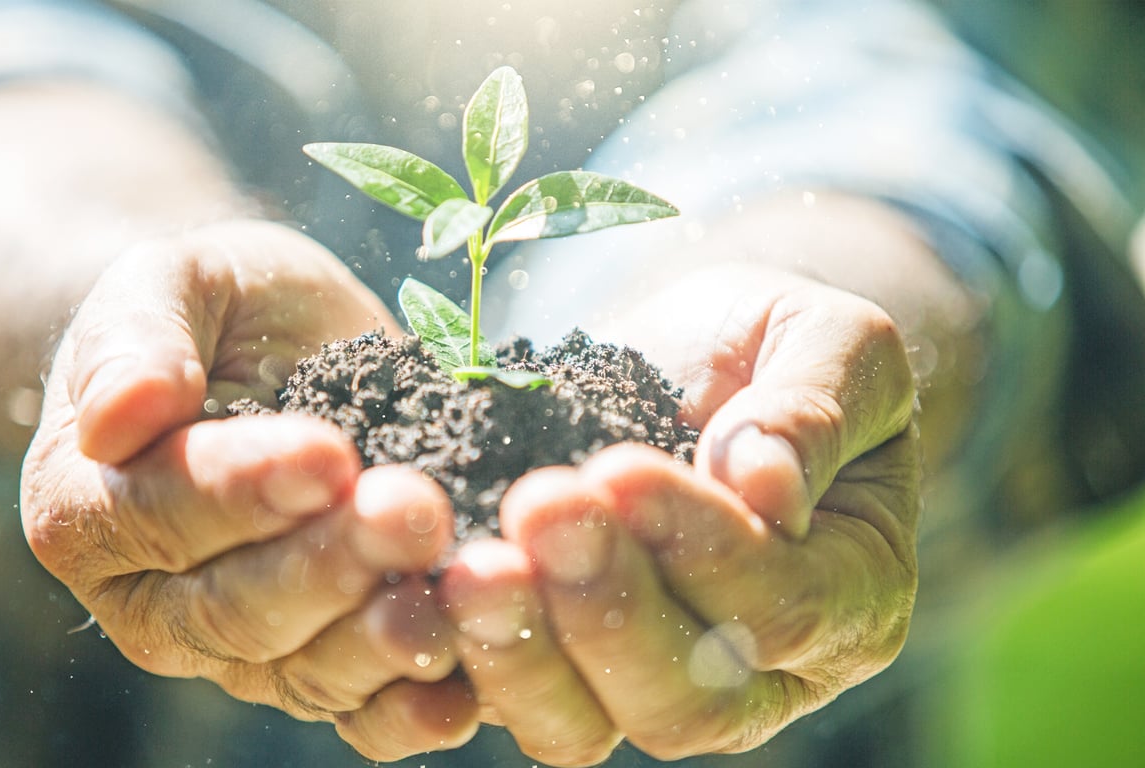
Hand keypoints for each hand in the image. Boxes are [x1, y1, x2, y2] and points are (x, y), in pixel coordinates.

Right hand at [20, 220, 478, 757]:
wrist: (275, 354)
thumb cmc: (217, 314)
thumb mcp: (171, 283)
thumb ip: (134, 338)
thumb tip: (121, 413)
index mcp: (91, 509)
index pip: (157, 513)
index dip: (242, 490)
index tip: (326, 452)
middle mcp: (156, 602)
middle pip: (236, 609)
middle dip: (333, 563)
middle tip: (413, 510)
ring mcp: (241, 649)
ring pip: (306, 670)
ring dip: (384, 639)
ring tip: (455, 588)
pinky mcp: (322, 669)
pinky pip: (360, 714)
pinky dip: (413, 711)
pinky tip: (467, 687)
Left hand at [439, 264, 918, 763]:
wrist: (690, 358)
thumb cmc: (774, 345)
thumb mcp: (828, 342)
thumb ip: (816, 407)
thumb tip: (765, 486)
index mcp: (849, 596)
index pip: (782, 605)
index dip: (701, 548)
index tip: (619, 468)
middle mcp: (758, 671)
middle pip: (685, 696)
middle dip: (605, 608)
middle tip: (538, 507)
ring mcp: (648, 678)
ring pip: (585, 724)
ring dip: (523, 650)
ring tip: (469, 567)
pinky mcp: (558, 661)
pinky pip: (506, 696)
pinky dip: (459, 658)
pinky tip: (419, 590)